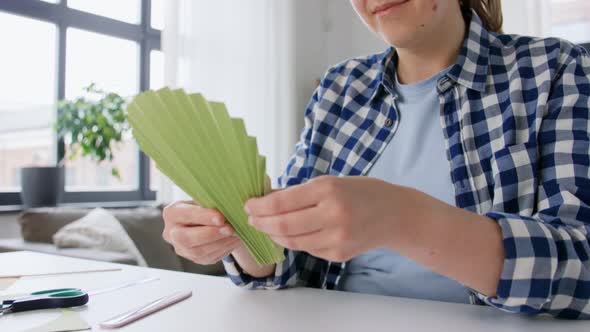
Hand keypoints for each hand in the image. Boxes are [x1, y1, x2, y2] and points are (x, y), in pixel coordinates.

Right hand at [162, 201, 243, 264]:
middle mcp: (171, 233)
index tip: (220, 218)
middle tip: (229, 229)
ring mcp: (181, 249)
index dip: (203, 217)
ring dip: (220, 243)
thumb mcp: (205, 199)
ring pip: (198, 252)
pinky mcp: (194, 259)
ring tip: (236, 234)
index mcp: (172, 213)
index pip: (186, 215)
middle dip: (210, 234)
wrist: (207, 220)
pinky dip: (223, 249)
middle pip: (186, 238)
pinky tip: (234, 241)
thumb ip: (211, 203)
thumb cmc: (205, 205)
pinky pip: (208, 258)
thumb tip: (227, 207)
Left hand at [245, 176, 445, 261]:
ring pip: (292, 241)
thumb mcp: (331, 181)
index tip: (249, 205)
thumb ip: (299, 192)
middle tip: (251, 219)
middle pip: (283, 226)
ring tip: (267, 227)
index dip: (260, 206)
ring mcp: (337, 238)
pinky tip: (290, 234)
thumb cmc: (361, 192)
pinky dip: (294, 242)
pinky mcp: (339, 254)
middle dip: (261, 223)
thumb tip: (266, 199)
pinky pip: (307, 249)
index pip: (282, 202)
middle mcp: (333, 215)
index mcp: (328, 190)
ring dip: (274, 235)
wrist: (395, 214)